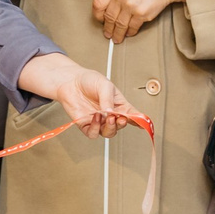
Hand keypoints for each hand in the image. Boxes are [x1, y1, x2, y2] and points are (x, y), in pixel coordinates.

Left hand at [18, 52, 146, 138]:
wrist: (70, 82)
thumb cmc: (89, 80)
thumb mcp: (104, 85)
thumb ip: (108, 99)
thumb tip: (111, 112)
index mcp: (118, 105)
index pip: (132, 115)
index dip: (139, 121)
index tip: (144, 124)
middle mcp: (110, 115)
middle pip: (120, 126)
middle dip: (121, 124)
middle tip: (119, 118)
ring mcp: (99, 121)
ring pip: (109, 133)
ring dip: (110, 127)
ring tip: (108, 117)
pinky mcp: (86, 125)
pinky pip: (93, 133)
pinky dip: (96, 128)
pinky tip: (95, 116)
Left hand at [93, 0, 183, 41]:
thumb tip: (106, 7)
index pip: (98, 4)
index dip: (97, 15)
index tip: (100, 19)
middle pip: (109, 17)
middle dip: (107, 28)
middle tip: (108, 33)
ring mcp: (131, 6)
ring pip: (119, 25)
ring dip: (117, 34)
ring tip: (116, 38)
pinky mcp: (142, 14)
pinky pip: (132, 27)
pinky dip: (130, 32)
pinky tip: (128, 33)